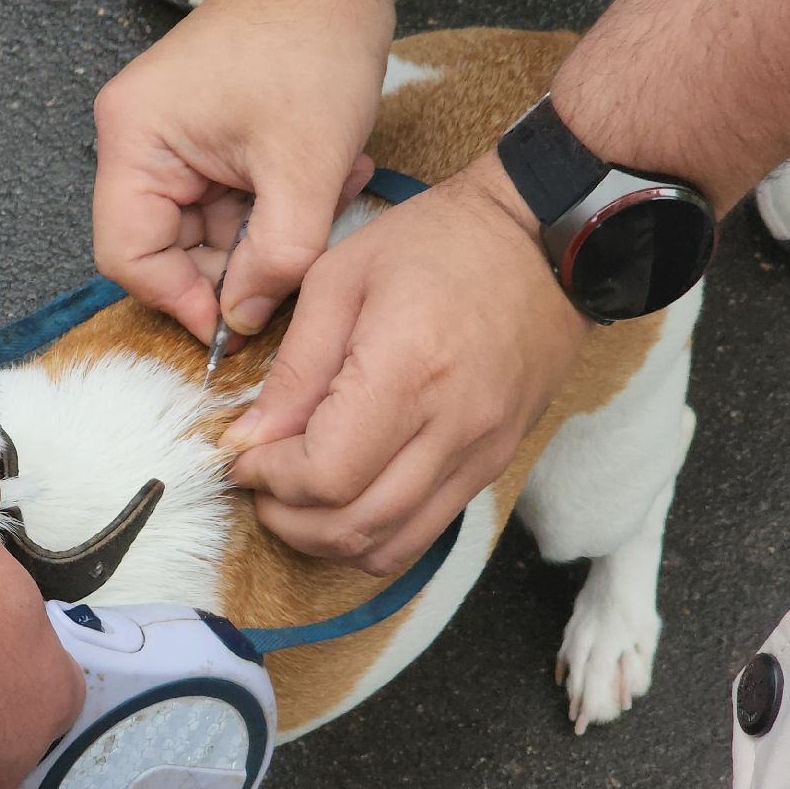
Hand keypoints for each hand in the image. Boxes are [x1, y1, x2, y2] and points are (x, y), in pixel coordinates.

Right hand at [93, 0, 391, 340]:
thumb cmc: (311, 41)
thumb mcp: (305, 170)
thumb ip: (275, 260)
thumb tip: (244, 319)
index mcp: (135, 142)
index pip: (129, 255)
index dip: (181, 299)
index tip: (235, 325)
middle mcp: (134, 139)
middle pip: (165, 245)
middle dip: (237, 261)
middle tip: (299, 259)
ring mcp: (164, 135)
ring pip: (203, 226)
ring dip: (266, 229)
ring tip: (329, 198)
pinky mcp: (195, 131)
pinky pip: (223, 195)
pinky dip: (272, 202)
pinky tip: (323, 179)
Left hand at [224, 157, 591, 574]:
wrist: (548, 242)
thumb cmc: (440, 243)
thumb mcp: (340, 278)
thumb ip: (295, 367)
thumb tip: (252, 437)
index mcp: (407, 373)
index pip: (325, 476)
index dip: (269, 479)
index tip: (241, 456)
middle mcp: (453, 428)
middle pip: (354, 527)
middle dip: (287, 519)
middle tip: (257, 484)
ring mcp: (482, 454)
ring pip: (391, 546)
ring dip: (328, 538)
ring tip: (294, 499)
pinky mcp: (496, 462)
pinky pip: (425, 531)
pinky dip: (373, 532)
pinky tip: (345, 496)